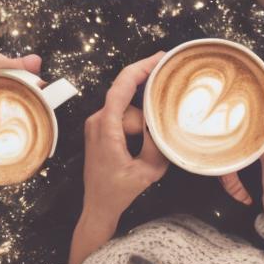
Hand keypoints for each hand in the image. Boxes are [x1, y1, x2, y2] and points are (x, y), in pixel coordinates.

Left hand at [65, 52, 169, 263]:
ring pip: (129, 111)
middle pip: (131, 101)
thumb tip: (165, 122)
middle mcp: (97, 121)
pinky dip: (137, 125)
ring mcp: (96, 124)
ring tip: (147, 150)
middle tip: (167, 109)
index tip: (160, 57)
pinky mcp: (100, 129)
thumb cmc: (119, 192)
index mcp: (106, 128)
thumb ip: (159, 143)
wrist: (98, 206)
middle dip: (150, 111)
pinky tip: (144, 141)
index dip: (141, 68)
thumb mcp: (148, 170)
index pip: (121, 88)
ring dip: (144, 125)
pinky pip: (123, 117)